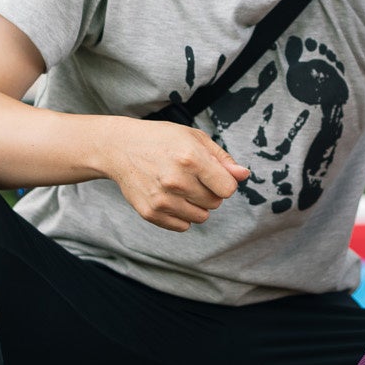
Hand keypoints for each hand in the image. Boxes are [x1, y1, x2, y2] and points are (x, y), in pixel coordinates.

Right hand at [103, 119, 253, 232]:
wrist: (120, 148)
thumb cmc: (161, 140)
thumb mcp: (194, 138)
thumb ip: (222, 158)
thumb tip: (243, 175)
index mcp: (190, 158)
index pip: (228, 189)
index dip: (225, 182)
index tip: (213, 174)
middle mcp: (176, 181)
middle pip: (216, 203)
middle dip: (210, 192)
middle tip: (192, 177)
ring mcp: (162, 200)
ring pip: (201, 217)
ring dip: (197, 205)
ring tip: (181, 187)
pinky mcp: (150, 213)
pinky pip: (183, 226)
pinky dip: (181, 215)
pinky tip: (170, 197)